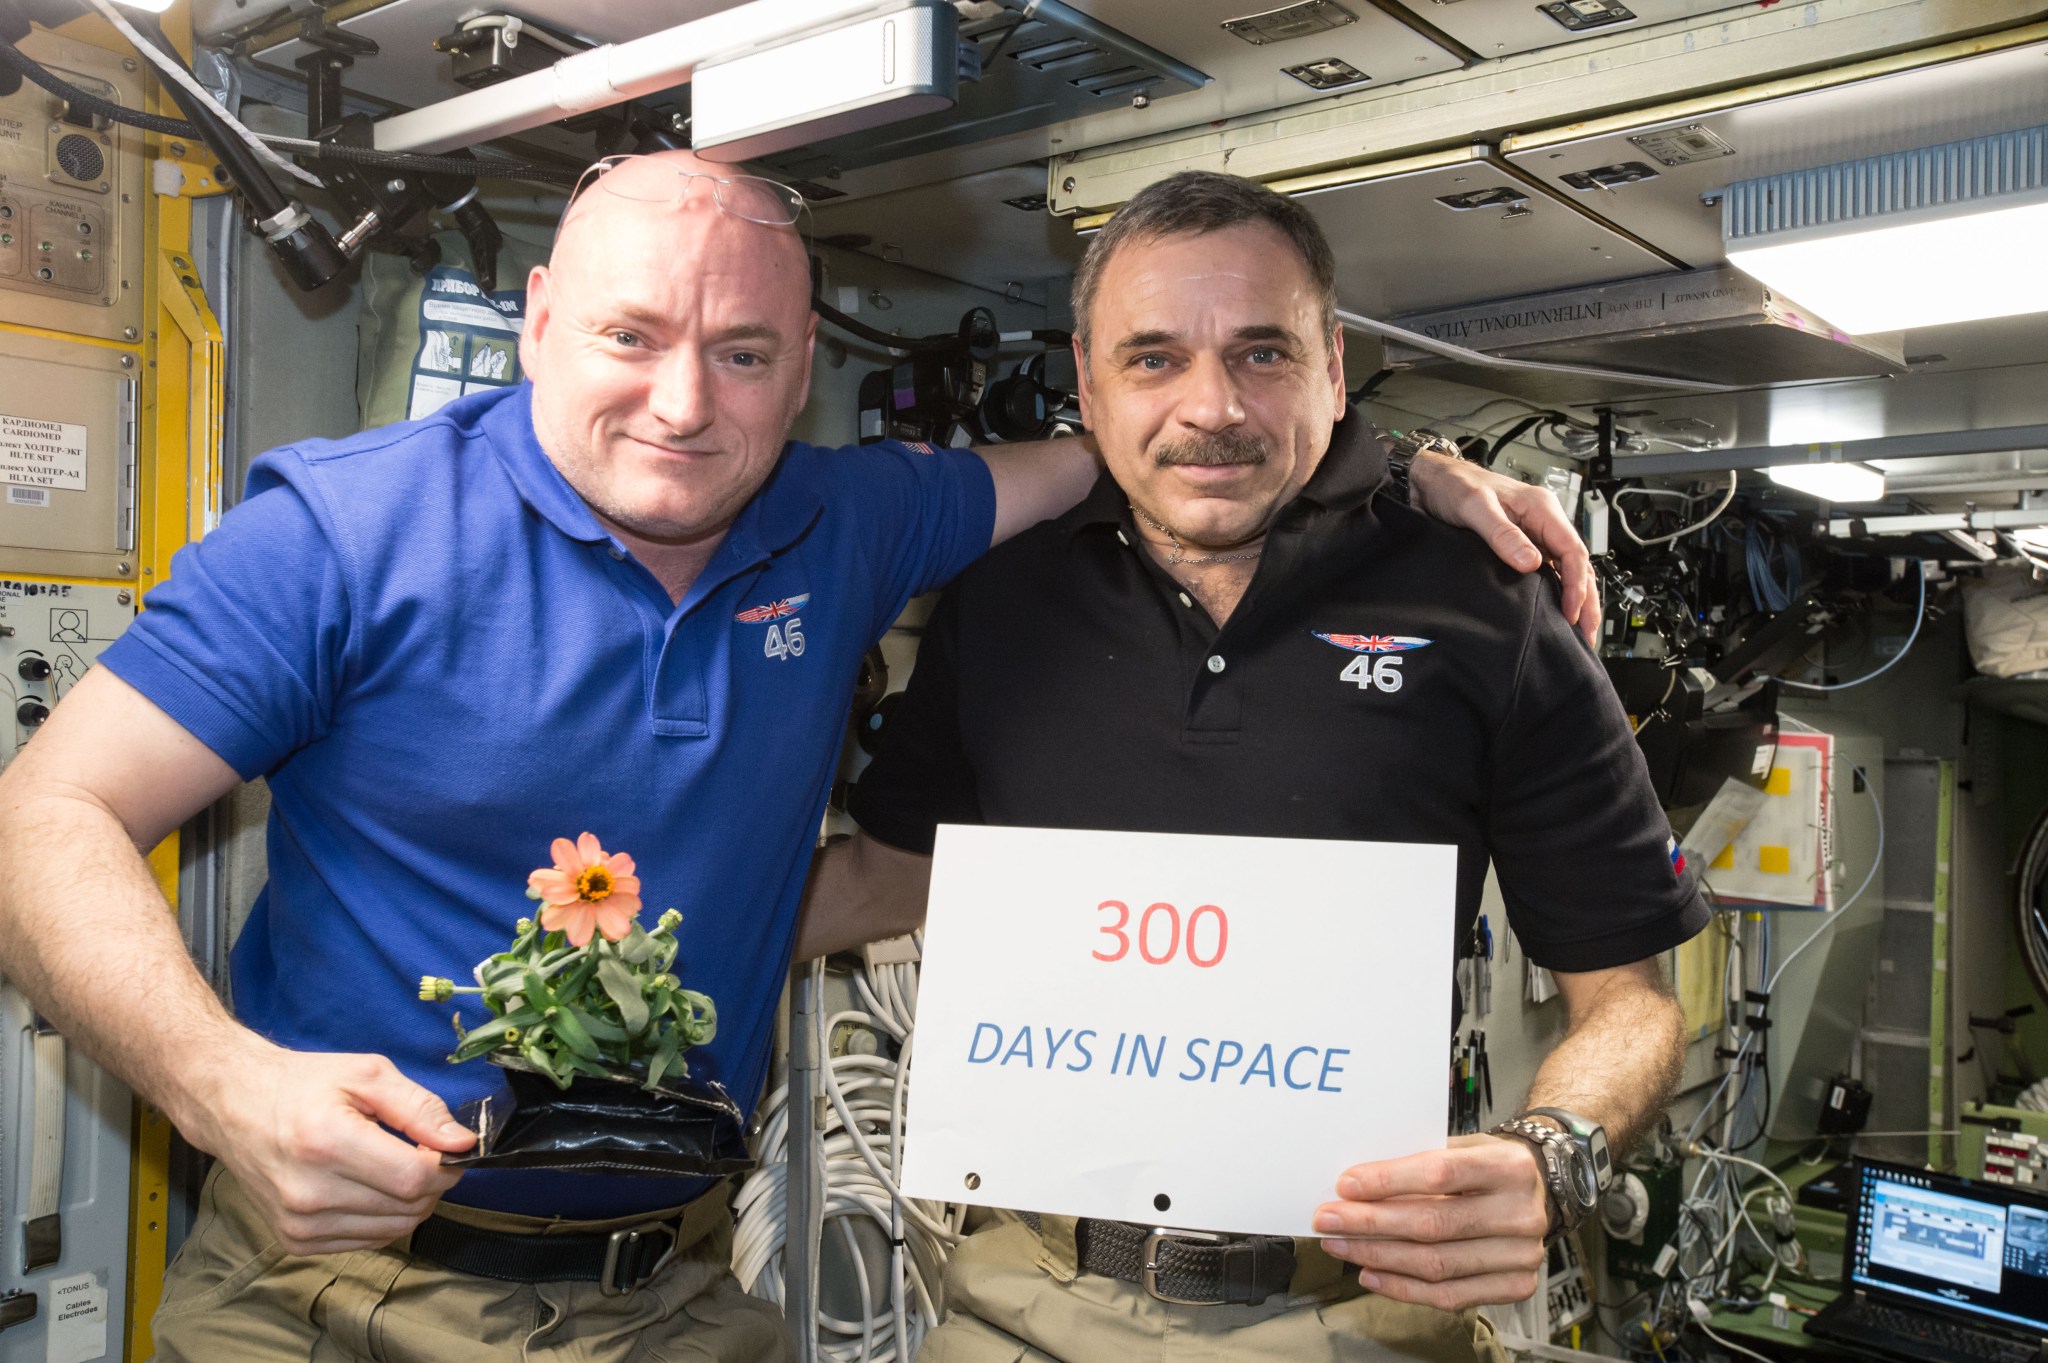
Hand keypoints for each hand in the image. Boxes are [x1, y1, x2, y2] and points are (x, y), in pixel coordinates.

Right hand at [186, 1044, 476, 1255]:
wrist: (233, 1106)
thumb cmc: (303, 1084)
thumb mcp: (368, 1075)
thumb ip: (421, 1108)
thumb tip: (463, 1144)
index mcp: (326, 1142)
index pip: (413, 1178)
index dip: (444, 1165)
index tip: (443, 1147)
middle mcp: (309, 1192)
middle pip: (408, 1207)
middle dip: (431, 1182)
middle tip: (418, 1152)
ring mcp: (299, 1223)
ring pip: (394, 1229)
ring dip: (409, 1202)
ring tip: (390, 1166)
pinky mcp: (294, 1241)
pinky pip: (368, 1241)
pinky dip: (383, 1218)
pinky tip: (367, 1187)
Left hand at [1312, 1133, 1549, 1309]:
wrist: (1538, 1191)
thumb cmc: (1488, 1166)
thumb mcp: (1463, 1146)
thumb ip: (1419, 1161)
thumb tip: (1355, 1185)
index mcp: (1509, 1166)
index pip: (1440, 1173)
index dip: (1388, 1180)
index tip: (1346, 1185)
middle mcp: (1521, 1213)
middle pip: (1433, 1224)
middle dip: (1370, 1223)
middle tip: (1328, 1219)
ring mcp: (1522, 1255)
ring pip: (1436, 1264)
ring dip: (1378, 1257)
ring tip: (1341, 1246)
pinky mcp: (1516, 1286)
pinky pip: (1449, 1296)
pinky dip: (1403, 1288)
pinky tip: (1371, 1274)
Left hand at [1408, 452, 1600, 647]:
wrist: (1430, 481)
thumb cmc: (1453, 485)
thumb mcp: (1475, 507)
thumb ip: (1502, 534)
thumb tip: (1531, 563)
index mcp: (1541, 508)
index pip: (1572, 550)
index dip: (1576, 584)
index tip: (1571, 612)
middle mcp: (1542, 521)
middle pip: (1576, 563)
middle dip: (1586, 598)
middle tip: (1587, 632)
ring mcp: (1532, 533)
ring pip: (1563, 569)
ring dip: (1573, 597)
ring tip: (1576, 630)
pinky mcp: (1518, 544)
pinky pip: (1544, 570)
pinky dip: (1552, 591)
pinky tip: (1552, 611)